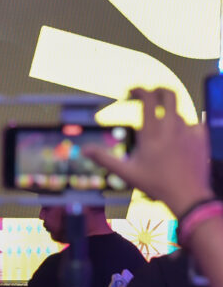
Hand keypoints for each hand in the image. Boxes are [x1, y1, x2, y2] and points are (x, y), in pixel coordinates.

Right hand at [84, 87, 212, 216]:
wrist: (188, 197)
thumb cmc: (156, 185)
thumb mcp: (126, 172)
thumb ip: (104, 158)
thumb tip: (84, 150)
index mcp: (152, 133)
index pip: (148, 99)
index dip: (139, 90)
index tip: (132, 91)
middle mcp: (171, 128)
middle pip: (169, 95)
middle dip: (159, 90)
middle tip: (152, 94)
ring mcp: (188, 132)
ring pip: (179, 113)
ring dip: (169, 115)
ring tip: (162, 128)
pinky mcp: (201, 139)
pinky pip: (194, 124)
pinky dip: (186, 126)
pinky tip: (180, 136)